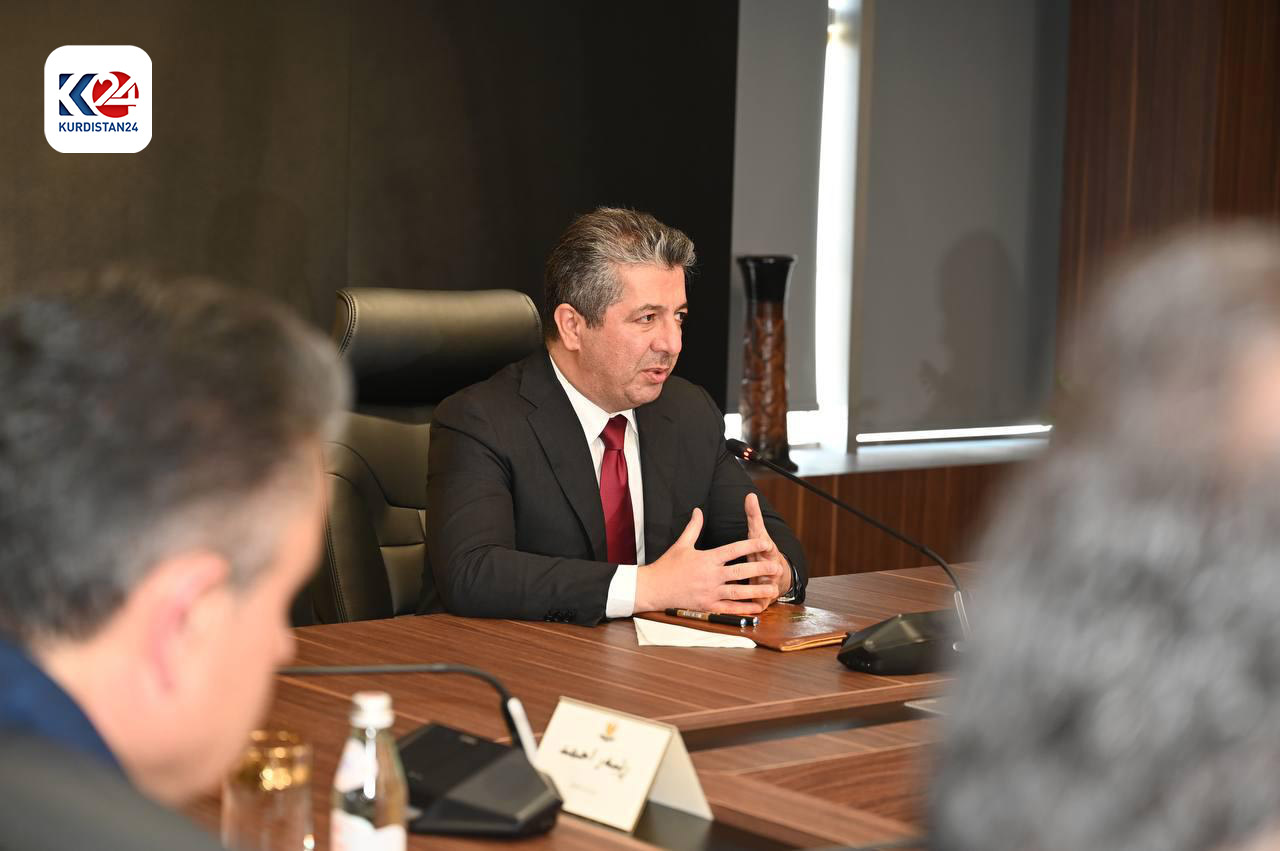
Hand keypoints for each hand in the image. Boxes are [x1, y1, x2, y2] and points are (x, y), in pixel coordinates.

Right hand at [635, 508, 779, 613]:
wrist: (654, 588)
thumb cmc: (668, 565)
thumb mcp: (681, 544)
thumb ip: (693, 527)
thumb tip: (698, 510)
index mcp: (707, 558)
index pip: (733, 549)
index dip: (751, 545)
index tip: (766, 542)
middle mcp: (710, 575)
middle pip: (740, 570)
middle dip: (760, 568)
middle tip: (777, 566)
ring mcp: (710, 592)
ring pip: (738, 591)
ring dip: (757, 590)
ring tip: (772, 589)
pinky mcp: (707, 605)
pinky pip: (729, 608)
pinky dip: (744, 608)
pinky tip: (757, 607)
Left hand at [744, 492, 790, 606]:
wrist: (777, 574)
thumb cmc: (762, 552)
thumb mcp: (758, 534)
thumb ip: (753, 516)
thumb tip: (750, 496)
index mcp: (766, 552)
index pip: (765, 546)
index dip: (764, 545)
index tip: (765, 543)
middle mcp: (770, 568)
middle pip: (770, 569)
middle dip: (768, 569)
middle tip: (767, 570)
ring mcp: (769, 584)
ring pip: (767, 588)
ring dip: (763, 591)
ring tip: (759, 595)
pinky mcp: (764, 599)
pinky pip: (761, 604)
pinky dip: (758, 608)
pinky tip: (752, 611)